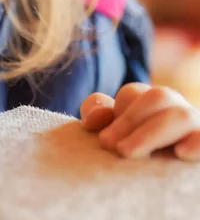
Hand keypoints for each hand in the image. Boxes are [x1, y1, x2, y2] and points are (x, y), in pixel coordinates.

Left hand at [80, 83, 199, 160]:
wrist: (168, 191)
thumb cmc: (131, 154)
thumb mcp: (112, 133)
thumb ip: (97, 114)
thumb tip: (94, 119)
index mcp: (150, 104)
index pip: (133, 94)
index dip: (115, 111)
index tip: (102, 139)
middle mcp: (175, 111)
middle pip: (158, 97)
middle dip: (130, 120)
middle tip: (109, 145)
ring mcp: (194, 128)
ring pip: (182, 116)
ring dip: (152, 133)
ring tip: (127, 153)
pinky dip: (197, 143)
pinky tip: (182, 153)